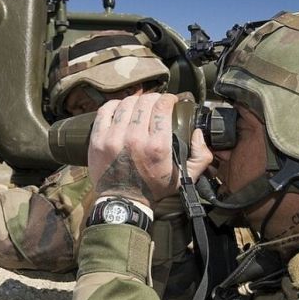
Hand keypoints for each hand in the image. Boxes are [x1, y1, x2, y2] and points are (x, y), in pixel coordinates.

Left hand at [88, 94, 212, 206]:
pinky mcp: (97, 139)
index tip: (170, 101)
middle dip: (154, 98)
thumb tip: (199, 133)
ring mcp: (113, 138)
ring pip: (126, 103)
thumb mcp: (185, 177)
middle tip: (157, 104)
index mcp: (157, 146)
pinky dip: (115, 105)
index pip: (162, 107)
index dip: (168, 98)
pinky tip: (122, 109)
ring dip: (136, 101)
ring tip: (140, 106)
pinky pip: (105, 110)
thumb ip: (201, 156)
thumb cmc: (154, 188)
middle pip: (144, 102)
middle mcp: (134, 139)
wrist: (124, 201)